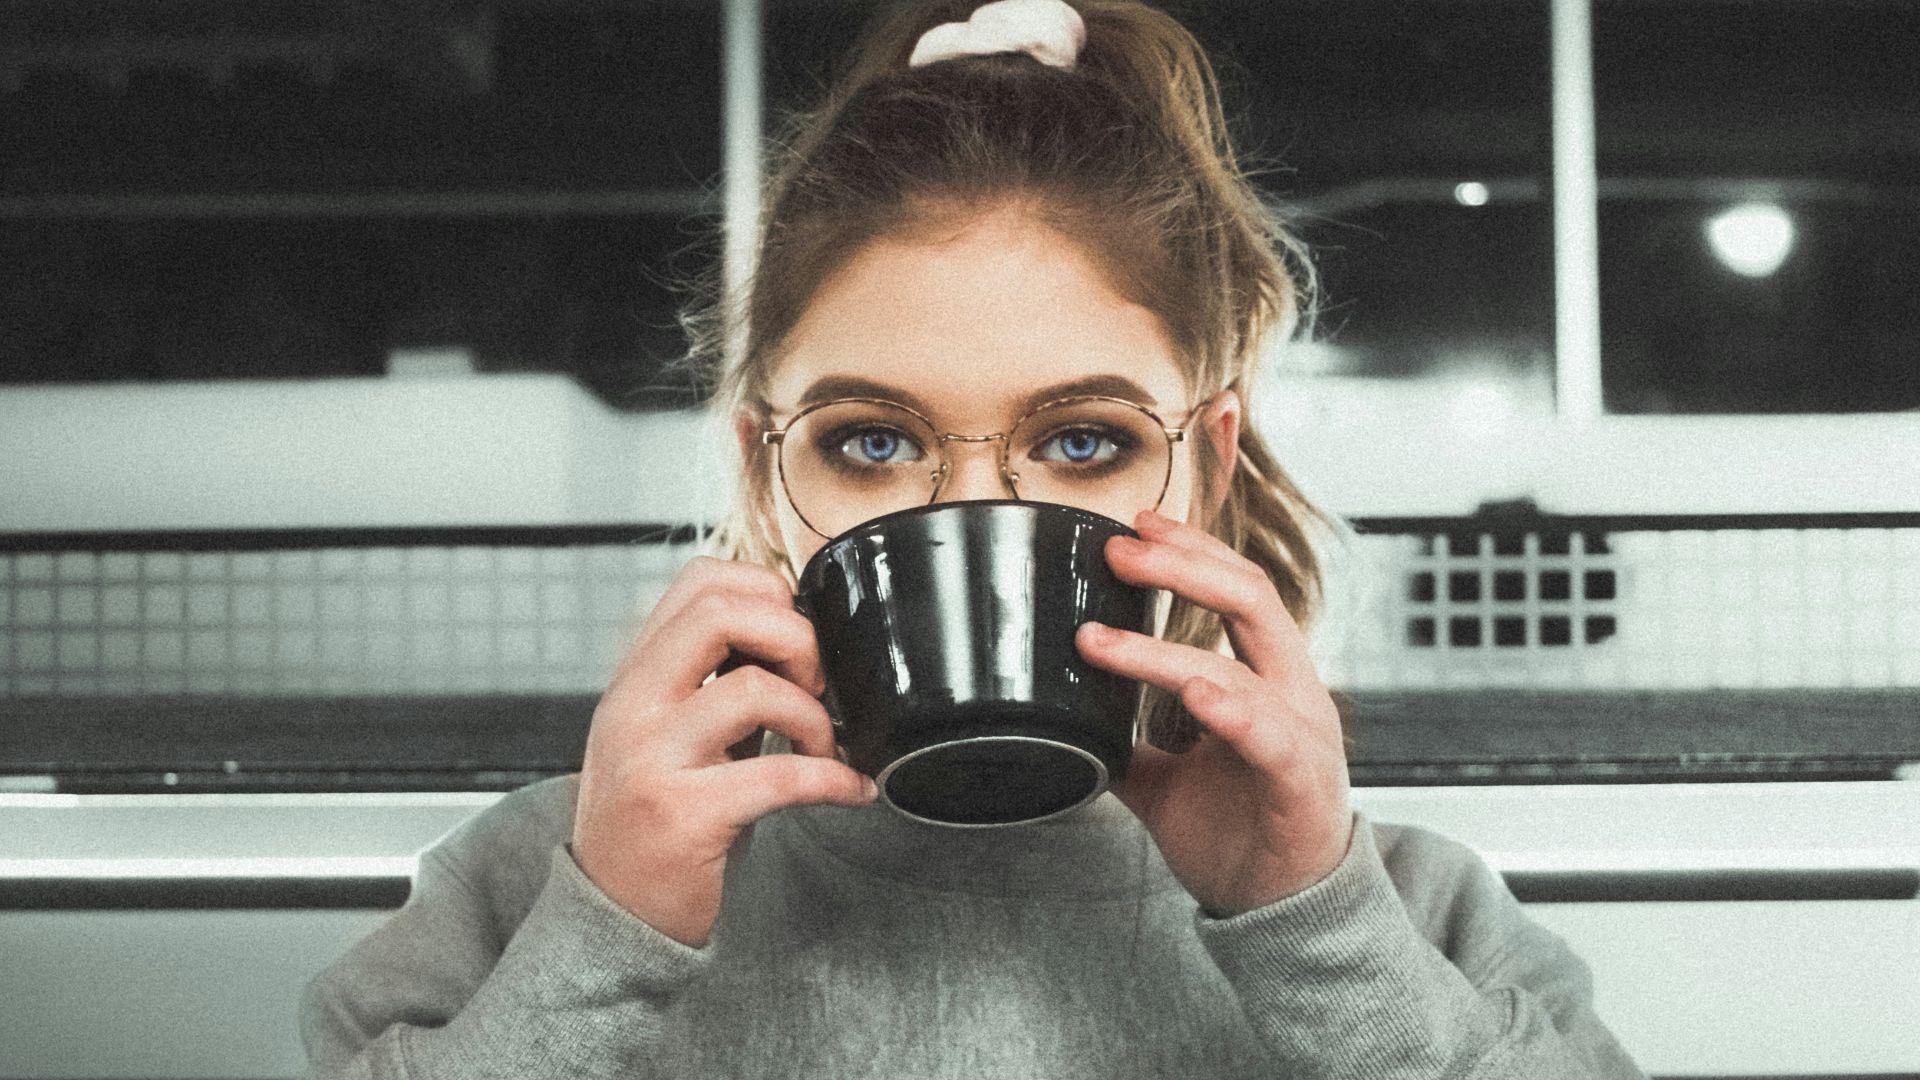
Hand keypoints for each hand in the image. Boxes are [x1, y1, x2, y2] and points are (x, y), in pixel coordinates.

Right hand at [572, 556, 875, 947]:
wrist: (612, 915)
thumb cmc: (658, 818)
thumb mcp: (669, 732)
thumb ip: (712, 680)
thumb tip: (800, 636)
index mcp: (635, 676)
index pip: (699, 581)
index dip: (767, 592)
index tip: (796, 640)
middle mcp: (633, 707)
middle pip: (721, 614)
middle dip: (796, 638)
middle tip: (818, 685)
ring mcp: (652, 759)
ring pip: (752, 689)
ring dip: (814, 718)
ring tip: (824, 748)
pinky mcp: (684, 816)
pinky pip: (779, 776)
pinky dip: (834, 779)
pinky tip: (851, 789)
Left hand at [1074, 509, 1353, 916]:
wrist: (1285, 912)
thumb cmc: (1240, 833)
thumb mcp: (1166, 779)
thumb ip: (1125, 742)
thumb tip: (1060, 719)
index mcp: (1267, 677)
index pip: (1239, 588)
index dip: (1191, 550)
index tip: (1136, 524)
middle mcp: (1292, 692)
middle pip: (1251, 599)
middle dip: (1182, 566)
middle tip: (1117, 549)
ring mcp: (1300, 735)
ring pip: (1239, 669)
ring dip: (1162, 651)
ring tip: (1097, 640)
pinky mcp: (1300, 784)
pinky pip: (1269, 737)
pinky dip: (1231, 711)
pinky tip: (1194, 694)